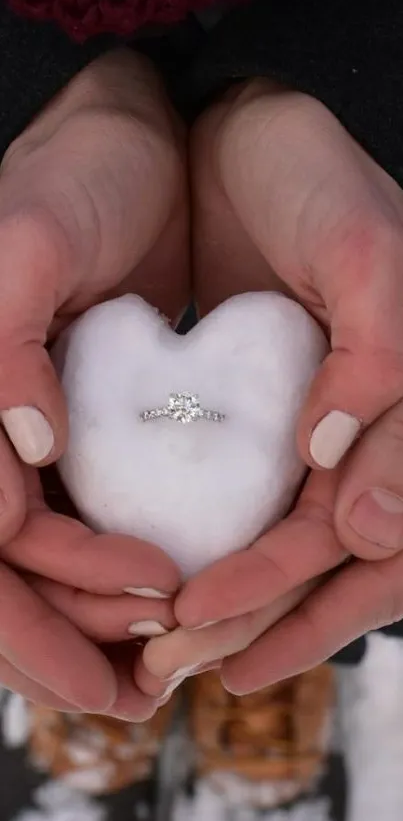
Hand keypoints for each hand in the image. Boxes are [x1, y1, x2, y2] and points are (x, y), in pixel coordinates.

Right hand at [0, 49, 187, 712]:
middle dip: (68, 644)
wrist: (122, 146)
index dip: (38, 622)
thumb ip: (3, 342)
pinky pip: (89, 516)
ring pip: (49, 562)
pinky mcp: (78, 419)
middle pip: (9, 577)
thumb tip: (19, 450)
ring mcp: (27, 431)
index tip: (122, 665)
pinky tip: (164, 593)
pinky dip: (121, 569)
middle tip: (148, 688)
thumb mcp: (28, 241)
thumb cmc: (69, 180)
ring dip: (98, 622)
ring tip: (163, 656)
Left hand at [136, 80, 402, 694]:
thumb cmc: (321, 183)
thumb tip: (361, 509)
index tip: (208, 620)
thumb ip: (382, 364)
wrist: (255, 133)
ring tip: (168, 651)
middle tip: (172, 664)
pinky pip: (253, 502)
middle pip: (329, 568)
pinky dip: (218, 549)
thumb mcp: (367, 257)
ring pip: (293, 552)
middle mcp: (374, 434)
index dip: (294, 593)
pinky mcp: (275, 415)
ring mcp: (327, 430)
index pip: (364, 540)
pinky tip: (173, 582)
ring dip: (236, 610)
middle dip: (256, 622)